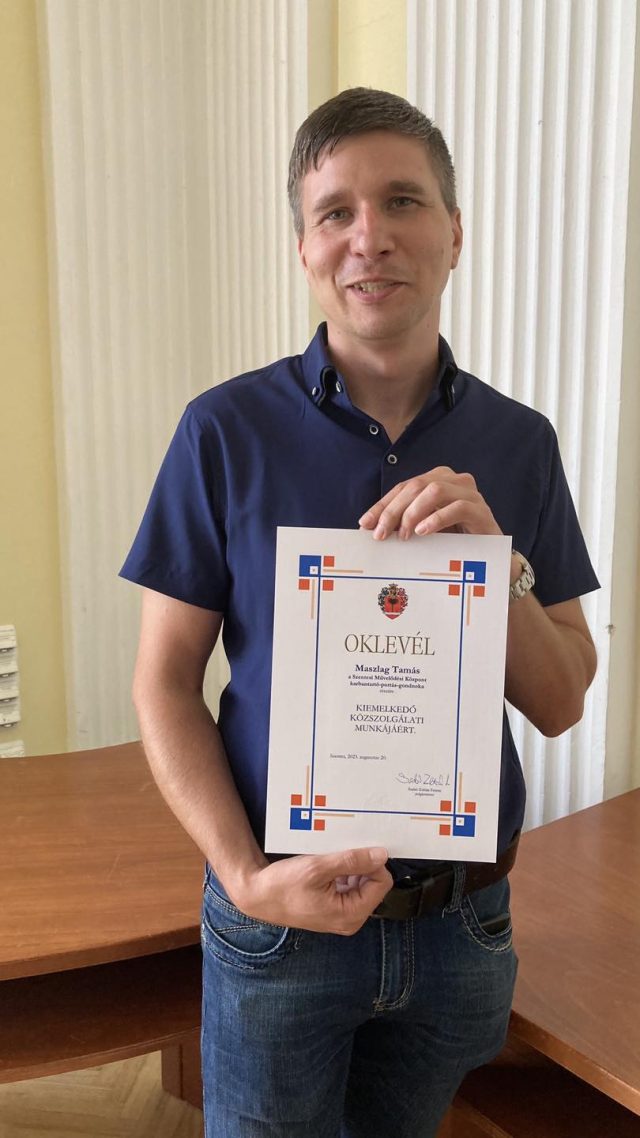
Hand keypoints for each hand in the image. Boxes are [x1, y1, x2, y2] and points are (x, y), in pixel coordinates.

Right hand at [228, 847, 392, 934]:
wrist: (258, 895)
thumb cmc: (283, 885)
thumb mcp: (318, 868)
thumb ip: (352, 861)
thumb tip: (381, 855)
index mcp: (350, 914)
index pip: (381, 883)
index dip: (373, 862)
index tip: (356, 849)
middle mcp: (350, 919)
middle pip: (374, 884)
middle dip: (361, 865)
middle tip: (341, 852)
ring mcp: (342, 915)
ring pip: (362, 884)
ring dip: (351, 868)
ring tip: (330, 859)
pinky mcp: (334, 908)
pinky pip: (349, 887)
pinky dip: (342, 873)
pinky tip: (326, 865)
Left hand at [359, 467, 502, 539]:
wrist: (489, 559)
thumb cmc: (454, 542)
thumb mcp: (424, 529)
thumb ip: (404, 523)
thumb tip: (371, 527)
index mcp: (437, 479)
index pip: (403, 487)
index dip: (382, 505)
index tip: (364, 524)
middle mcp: (454, 480)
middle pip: (416, 486)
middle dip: (393, 510)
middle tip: (380, 534)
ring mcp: (469, 493)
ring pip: (434, 491)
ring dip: (413, 513)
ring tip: (403, 535)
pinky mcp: (481, 510)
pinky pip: (457, 507)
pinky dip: (436, 518)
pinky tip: (423, 532)